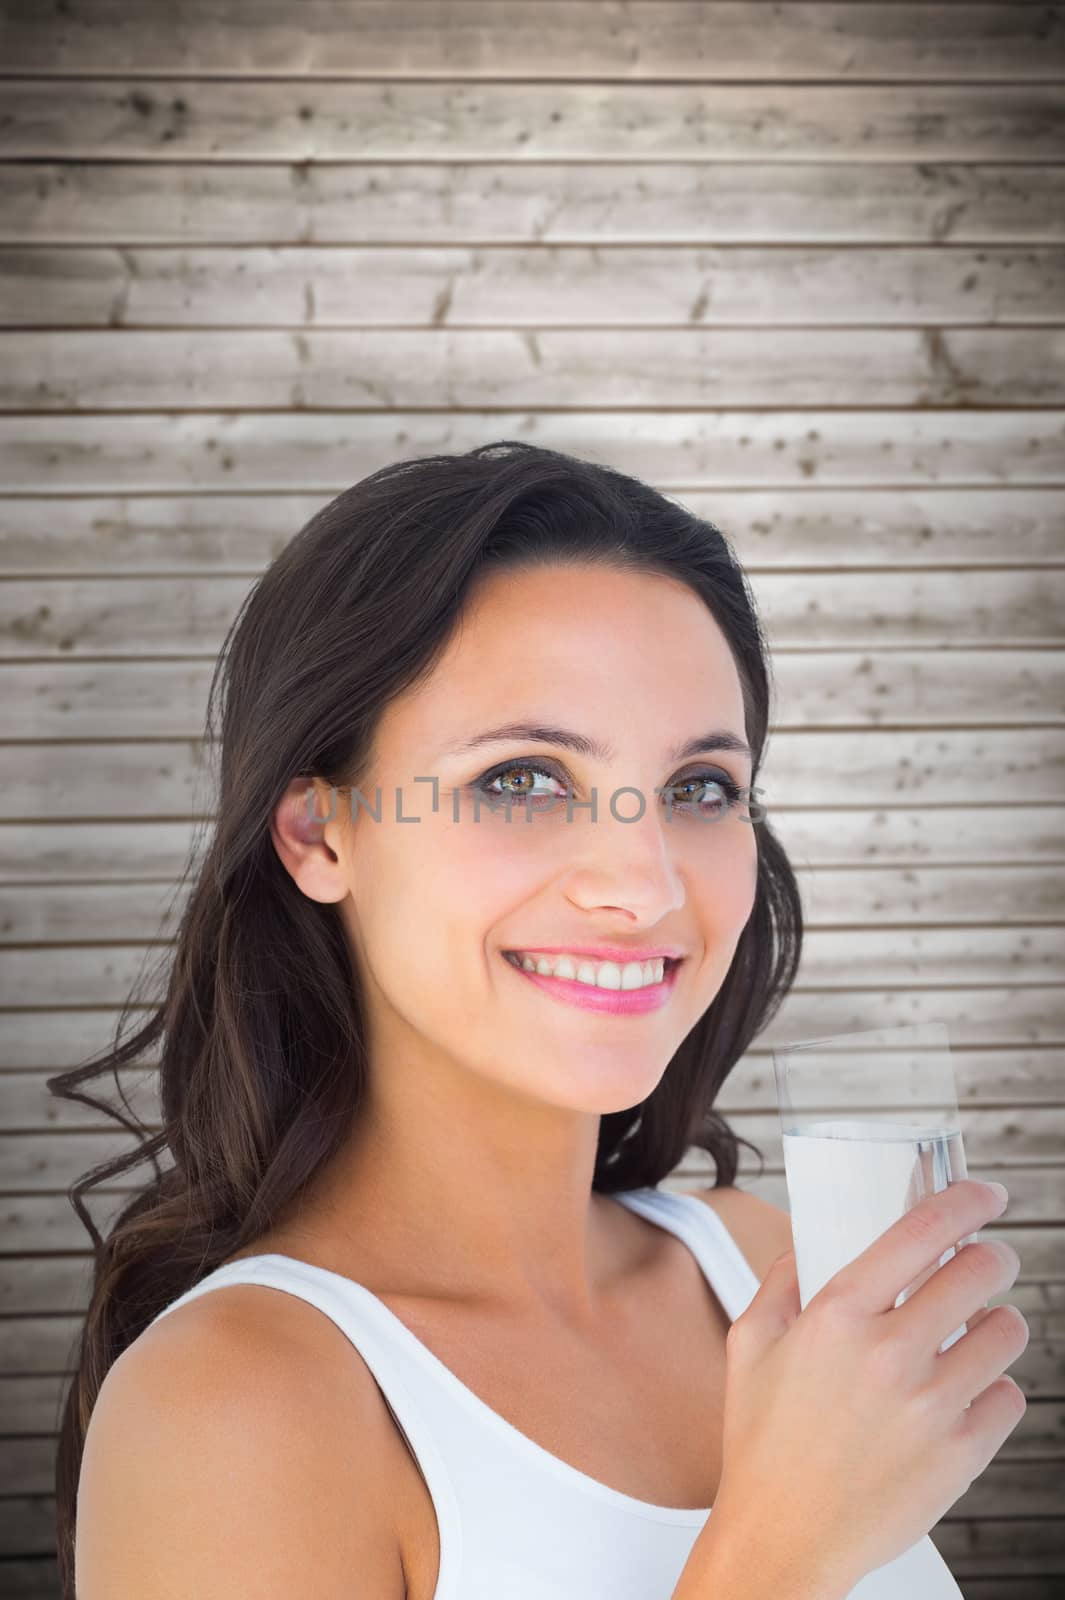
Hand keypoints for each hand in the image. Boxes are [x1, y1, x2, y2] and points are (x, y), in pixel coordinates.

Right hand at [710, 1178, 1026, 1594]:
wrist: (782, 1538)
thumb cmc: (760, 1442)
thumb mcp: (749, 1344)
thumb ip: (782, 1281)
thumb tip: (812, 1240)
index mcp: (836, 1315)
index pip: (921, 1231)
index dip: (965, 1201)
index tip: (983, 1194)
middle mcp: (888, 1353)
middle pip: (979, 1273)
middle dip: (992, 1258)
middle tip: (987, 1262)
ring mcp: (929, 1406)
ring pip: (1006, 1333)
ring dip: (1000, 1321)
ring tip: (980, 1328)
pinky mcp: (959, 1455)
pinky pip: (1010, 1397)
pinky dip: (996, 1388)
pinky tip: (969, 1390)